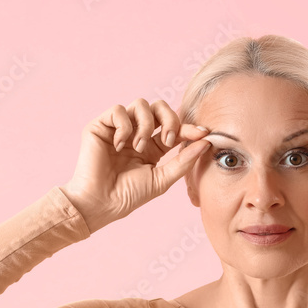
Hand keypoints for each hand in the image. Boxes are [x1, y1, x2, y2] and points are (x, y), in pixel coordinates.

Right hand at [64, 98, 211, 232]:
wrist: (100, 203)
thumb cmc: (128, 195)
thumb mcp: (162, 179)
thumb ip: (183, 161)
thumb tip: (206, 142)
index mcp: (152, 147)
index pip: (174, 128)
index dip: (189, 128)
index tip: (202, 133)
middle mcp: (137, 134)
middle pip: (159, 107)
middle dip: (169, 119)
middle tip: (167, 140)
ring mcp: (119, 129)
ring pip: (141, 104)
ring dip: (145, 125)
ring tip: (138, 147)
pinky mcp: (101, 126)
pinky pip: (118, 110)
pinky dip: (124, 126)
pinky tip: (119, 145)